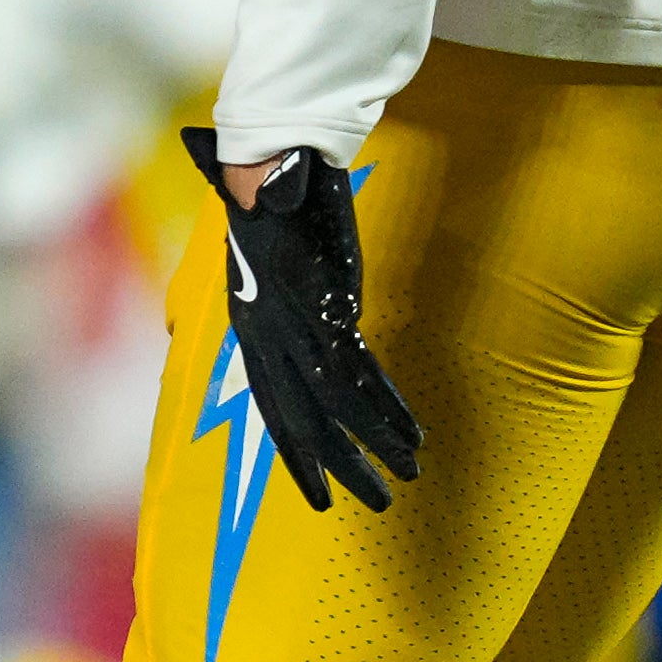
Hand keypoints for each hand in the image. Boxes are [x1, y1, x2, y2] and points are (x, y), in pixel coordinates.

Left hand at [183, 127, 421, 513]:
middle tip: (376, 506)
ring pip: (333, 406)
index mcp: (249, 326)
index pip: (271, 407)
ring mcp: (294, 320)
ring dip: (373, 445)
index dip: (295, 456)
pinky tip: (411, 434)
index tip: (318, 499)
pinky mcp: (326, 303)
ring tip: (408, 476)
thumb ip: (278, 305)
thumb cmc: (274, 206)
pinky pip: (356, 372)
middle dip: (339, 468)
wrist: (269, 156)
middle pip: (301, 420)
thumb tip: (294, 331)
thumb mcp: (265, 264)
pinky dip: (385, 408)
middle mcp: (265, 333)